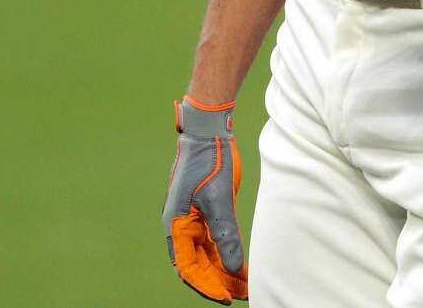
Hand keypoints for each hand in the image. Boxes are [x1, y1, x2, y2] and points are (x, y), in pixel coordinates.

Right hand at [162, 97, 247, 303]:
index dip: (207, 285)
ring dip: (225, 269)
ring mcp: (193, 219)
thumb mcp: (218, 198)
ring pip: (208, 254)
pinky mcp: (205, 210)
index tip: (227, 298)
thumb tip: (234, 268)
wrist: (209, 130)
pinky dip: (227, 252)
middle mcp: (181, 226)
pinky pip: (214, 239)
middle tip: (243, 294)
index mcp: (176, 225)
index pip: (189, 268)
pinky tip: (242, 263)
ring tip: (246, 284)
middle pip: (199, 264)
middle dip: (220, 281)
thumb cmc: (209, 161)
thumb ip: (225, 234)